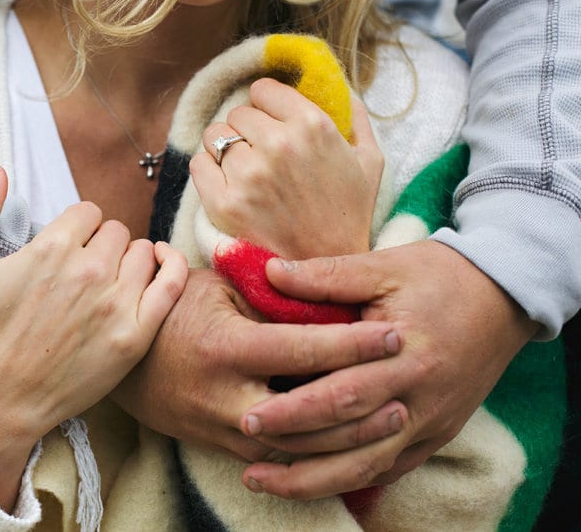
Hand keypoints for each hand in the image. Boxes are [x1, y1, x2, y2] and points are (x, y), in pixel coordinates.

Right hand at [0, 167, 187, 508]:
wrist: (3, 399)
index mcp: (51, 249)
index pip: (87, 212)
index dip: (78, 227)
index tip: (70, 247)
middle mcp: (88, 271)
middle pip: (115, 231)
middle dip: (101, 244)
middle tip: (86, 270)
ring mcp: (116, 304)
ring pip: (143, 252)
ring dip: (129, 260)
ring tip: (111, 280)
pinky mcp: (136, 334)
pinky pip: (171, 281)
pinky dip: (170, 265)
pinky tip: (158, 265)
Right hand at [110, 267, 404, 461]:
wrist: (118, 364)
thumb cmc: (168, 312)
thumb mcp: (211, 290)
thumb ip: (265, 299)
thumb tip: (322, 301)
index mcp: (227, 349)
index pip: (305, 350)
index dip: (354, 343)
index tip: (395, 333)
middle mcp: (227, 397)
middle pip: (311, 413)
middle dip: (364, 403)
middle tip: (407, 384)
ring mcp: (223, 429)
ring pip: (301, 447)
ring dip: (351, 437)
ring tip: (394, 418)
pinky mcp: (223, 447)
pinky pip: (281, 459)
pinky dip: (320, 454)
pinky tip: (354, 443)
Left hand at [190, 79, 382, 259]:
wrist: (326, 267)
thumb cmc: (348, 214)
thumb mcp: (370, 160)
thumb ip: (356, 117)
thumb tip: (341, 88)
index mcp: (312, 126)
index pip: (263, 89)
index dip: (266, 105)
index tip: (271, 122)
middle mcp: (278, 145)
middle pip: (237, 113)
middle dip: (247, 130)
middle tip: (261, 153)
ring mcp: (248, 175)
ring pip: (215, 136)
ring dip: (225, 149)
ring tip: (244, 170)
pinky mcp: (224, 202)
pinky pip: (198, 164)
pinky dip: (207, 170)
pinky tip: (227, 184)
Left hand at [239, 240, 539, 498]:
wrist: (504, 296)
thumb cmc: (437, 275)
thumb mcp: (383, 266)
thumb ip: (326, 275)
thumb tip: (270, 273)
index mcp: (406, 354)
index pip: (342, 392)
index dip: (293, 409)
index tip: (248, 414)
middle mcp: (420, 398)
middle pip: (350, 436)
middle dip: (293, 444)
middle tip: (244, 443)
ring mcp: (432, 422)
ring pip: (369, 465)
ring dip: (314, 480)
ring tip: (265, 481)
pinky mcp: (438, 434)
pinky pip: (390, 467)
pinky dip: (349, 479)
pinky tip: (311, 482)